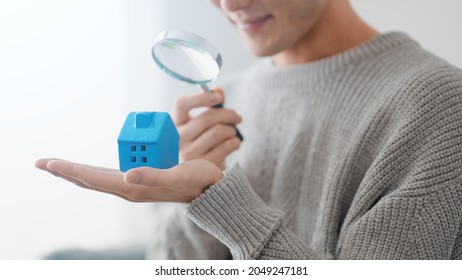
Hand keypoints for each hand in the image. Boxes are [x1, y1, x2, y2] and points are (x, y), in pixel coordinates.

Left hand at [35, 158, 222, 202]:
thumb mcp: (177, 176)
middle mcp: (129, 187)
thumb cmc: (196, 181)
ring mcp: (134, 184)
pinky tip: (91, 167)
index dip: (69, 170)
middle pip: (89, 179)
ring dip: (77, 172)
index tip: (48, 163)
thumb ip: (152, 177)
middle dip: (65, 172)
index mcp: (133, 187)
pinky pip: (110, 174)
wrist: (210, 188)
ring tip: (60, 166)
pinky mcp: (141, 179)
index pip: (93, 178)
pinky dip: (94, 170)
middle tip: (43, 163)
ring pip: (97, 178)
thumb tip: (127, 176)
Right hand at [172, 88, 241, 169]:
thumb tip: (218, 90)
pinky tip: (234, 143)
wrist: (201, 173)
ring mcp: (188, 153)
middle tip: (237, 117)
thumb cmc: (202, 141)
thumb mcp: (203, 123)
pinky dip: (235, 142)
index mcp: (174, 123)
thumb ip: (211, 106)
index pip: (182, 104)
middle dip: (228, 115)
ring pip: (219, 131)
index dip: (201, 97)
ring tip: (232, 133)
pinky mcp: (202, 165)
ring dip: (232, 130)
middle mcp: (178, 139)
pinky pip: (226, 146)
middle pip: (208, 118)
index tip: (218, 97)